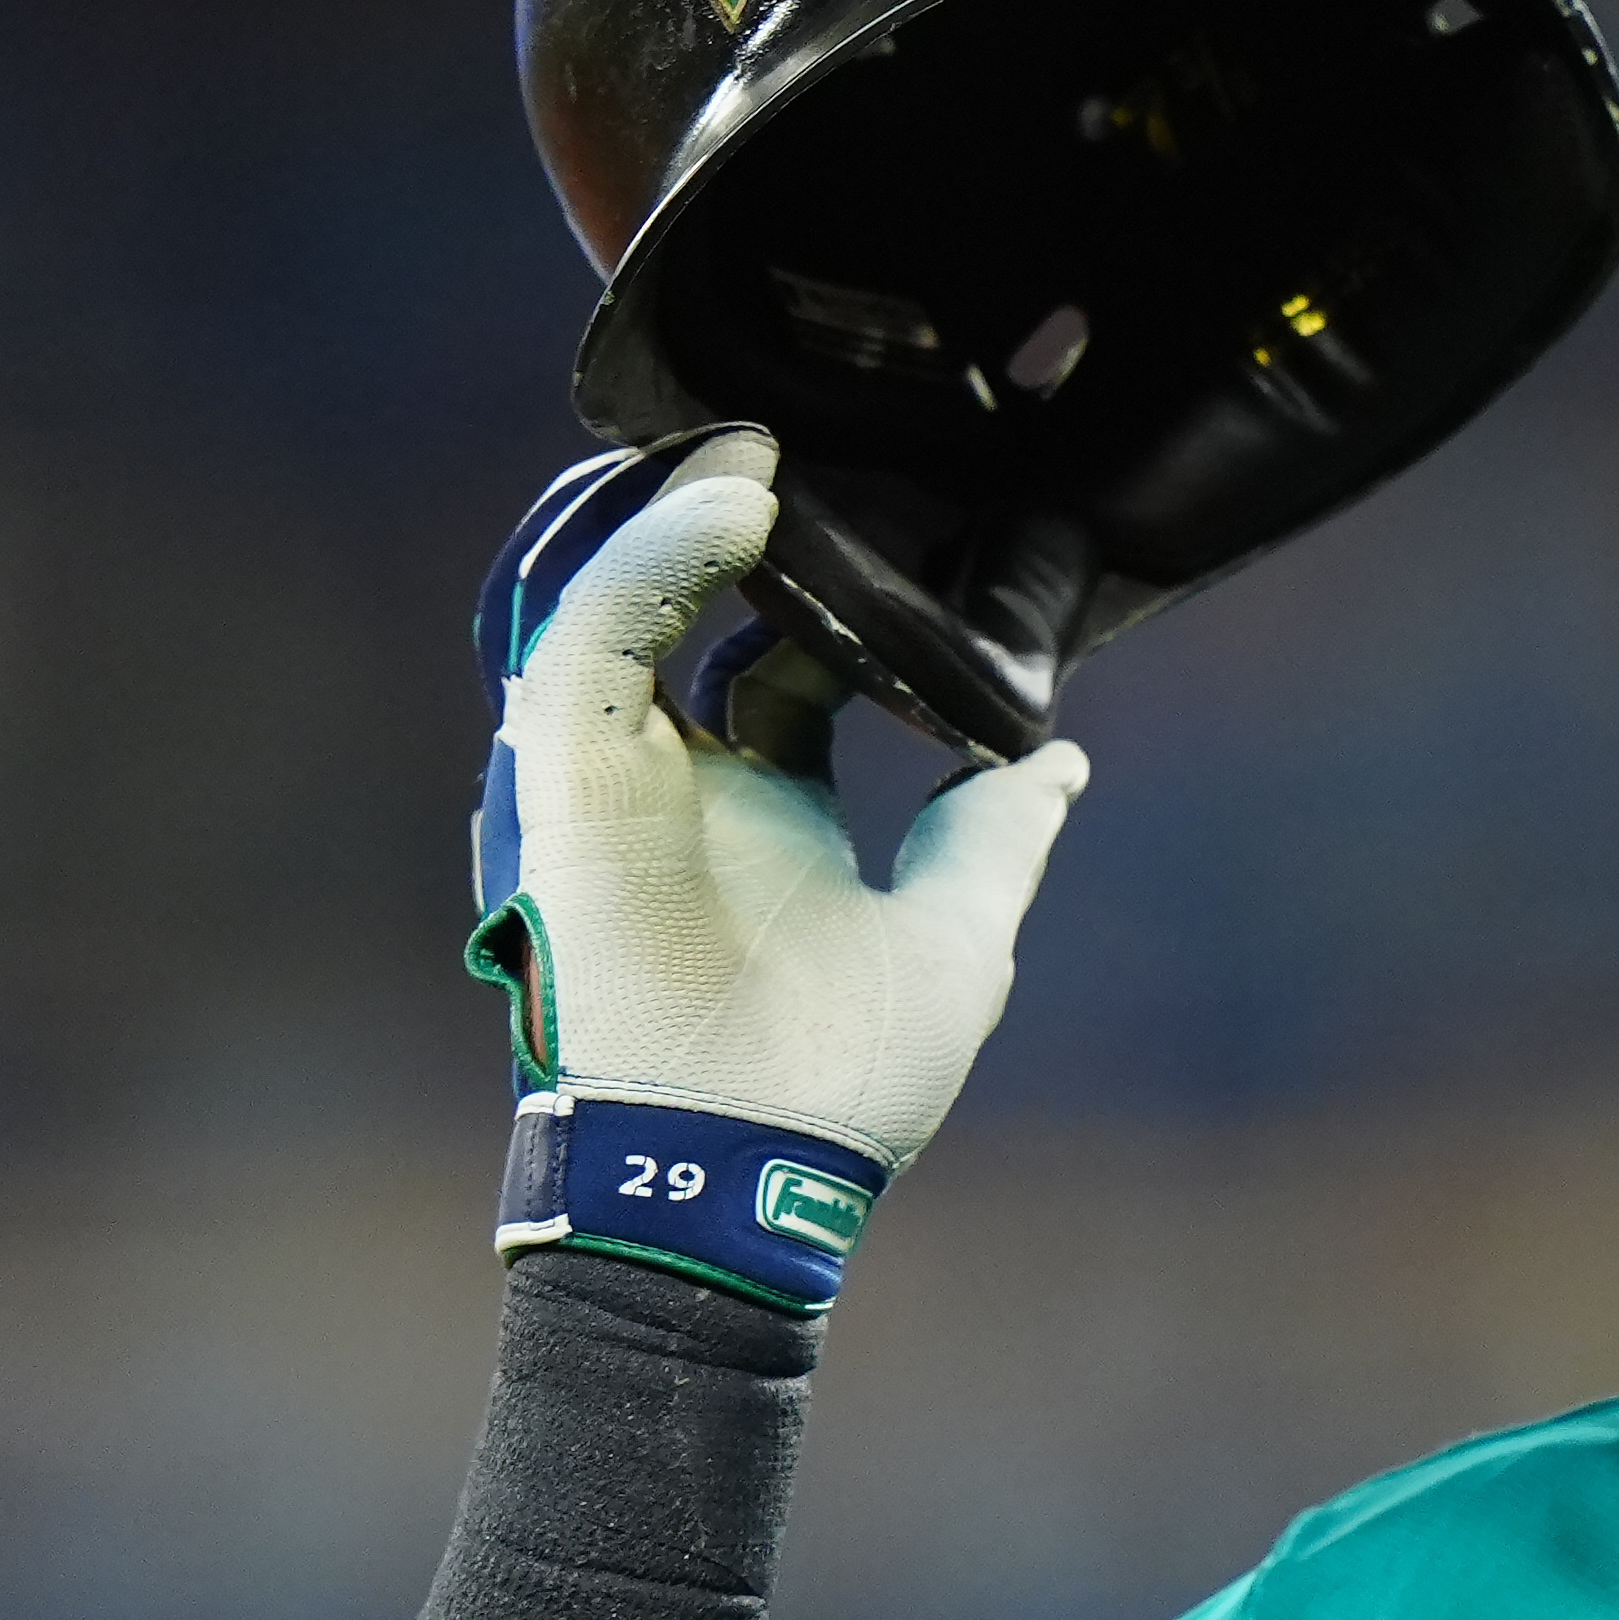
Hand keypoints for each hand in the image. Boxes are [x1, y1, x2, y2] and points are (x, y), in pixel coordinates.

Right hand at [466, 430, 1088, 1309]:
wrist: (744, 1182)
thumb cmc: (842, 1086)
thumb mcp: (956, 937)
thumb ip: (994, 836)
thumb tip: (1054, 763)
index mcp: (758, 793)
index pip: (777, 641)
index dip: (828, 572)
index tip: (900, 508)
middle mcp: (675, 769)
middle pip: (678, 593)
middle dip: (727, 506)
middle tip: (802, 437)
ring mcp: (612, 769)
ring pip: (610, 587)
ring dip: (676, 502)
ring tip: (758, 439)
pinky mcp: (564, 778)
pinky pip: (593, 635)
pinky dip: (655, 556)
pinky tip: (740, 498)